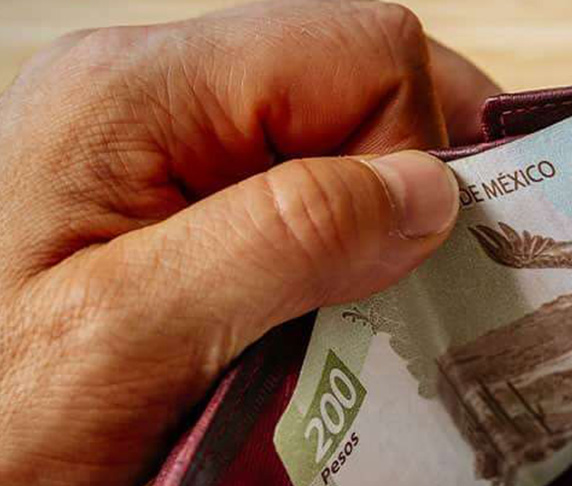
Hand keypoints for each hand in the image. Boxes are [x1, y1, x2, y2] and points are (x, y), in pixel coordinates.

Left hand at [0, 0, 498, 485]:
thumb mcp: (136, 341)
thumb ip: (286, 243)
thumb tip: (431, 189)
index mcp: (143, 93)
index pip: (368, 54)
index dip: (420, 152)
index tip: (408, 270)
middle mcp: (153, 91)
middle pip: (360, 82)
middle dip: (411, 187)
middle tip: (403, 296)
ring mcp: (161, 143)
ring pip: (339, 139)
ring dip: (379, 228)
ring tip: (360, 318)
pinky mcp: (170, 199)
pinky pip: (299, 189)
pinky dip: (343, 251)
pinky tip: (325, 315)